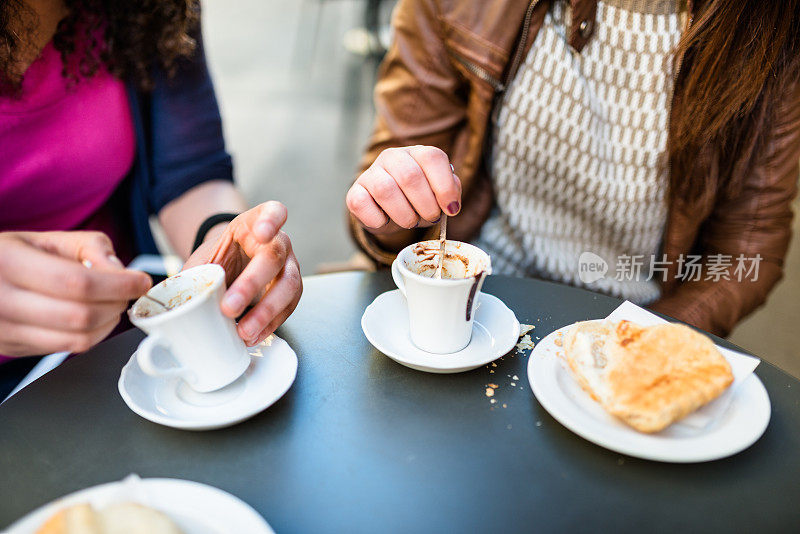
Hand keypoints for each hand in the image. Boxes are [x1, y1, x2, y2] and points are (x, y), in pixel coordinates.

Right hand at [0, 231, 151, 356]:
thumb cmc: (10, 257)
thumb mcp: (46, 238)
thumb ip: (90, 245)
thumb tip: (119, 270)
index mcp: (9, 263)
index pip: (77, 282)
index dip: (118, 285)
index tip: (140, 281)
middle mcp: (2, 301)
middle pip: (81, 315)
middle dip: (117, 304)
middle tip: (127, 292)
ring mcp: (5, 331)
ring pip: (78, 339)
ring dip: (109, 323)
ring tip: (112, 303)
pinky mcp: (13, 349)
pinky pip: (66, 349)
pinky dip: (92, 334)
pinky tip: (94, 317)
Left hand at [184, 201, 302, 345]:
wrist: (231, 267)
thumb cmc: (220, 260)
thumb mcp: (203, 259)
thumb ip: (194, 275)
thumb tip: (169, 303)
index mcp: (256, 223)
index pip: (272, 212)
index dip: (271, 221)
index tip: (262, 232)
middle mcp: (279, 243)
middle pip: (274, 257)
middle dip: (252, 284)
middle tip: (229, 307)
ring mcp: (289, 266)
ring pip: (288, 286)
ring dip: (266, 312)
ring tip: (244, 331)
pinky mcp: (292, 291)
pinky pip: (288, 308)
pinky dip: (270, 325)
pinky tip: (254, 335)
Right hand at [346, 146, 461, 233]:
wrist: (389, 215)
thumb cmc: (417, 202)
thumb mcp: (438, 196)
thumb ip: (450, 191)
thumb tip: (451, 200)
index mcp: (417, 153)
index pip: (432, 158)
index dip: (445, 186)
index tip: (451, 209)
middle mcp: (392, 157)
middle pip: (411, 176)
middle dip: (426, 205)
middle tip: (429, 217)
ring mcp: (371, 172)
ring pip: (386, 190)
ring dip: (404, 215)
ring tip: (410, 221)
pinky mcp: (354, 192)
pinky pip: (362, 204)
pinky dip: (378, 220)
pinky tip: (385, 221)